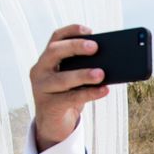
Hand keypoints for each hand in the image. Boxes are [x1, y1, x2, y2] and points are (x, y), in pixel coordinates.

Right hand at [29, 24, 109, 151]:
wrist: (54, 122)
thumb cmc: (68, 95)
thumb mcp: (75, 80)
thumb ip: (85, 68)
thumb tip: (113, 62)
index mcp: (47, 59)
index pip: (56, 38)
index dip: (71, 31)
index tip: (89, 30)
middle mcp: (40, 70)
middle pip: (55, 52)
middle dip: (75, 47)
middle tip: (96, 47)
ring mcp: (41, 88)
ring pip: (62, 78)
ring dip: (83, 74)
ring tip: (102, 73)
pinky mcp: (48, 106)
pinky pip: (70, 98)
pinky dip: (89, 94)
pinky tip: (104, 90)